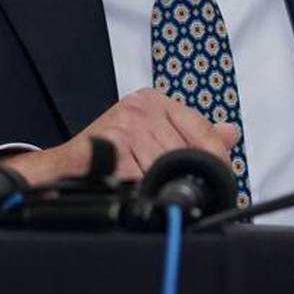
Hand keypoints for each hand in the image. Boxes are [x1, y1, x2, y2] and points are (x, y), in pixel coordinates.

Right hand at [0, 88, 239, 185]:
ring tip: (152, 192)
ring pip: (166, 165)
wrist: (63, 169)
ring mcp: (126, 122)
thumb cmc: (108, 154)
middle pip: (185, 150)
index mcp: (154, 100)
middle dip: (184, 176)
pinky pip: (144, 176)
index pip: (200, 126)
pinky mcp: (112, 143)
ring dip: (162, 185)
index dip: (215, 155)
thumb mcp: (151, 135)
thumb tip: (230, 133)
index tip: (224, 175)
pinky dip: (144, 190)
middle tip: (183, 192)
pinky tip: (137, 192)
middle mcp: (141, 106)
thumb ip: (193, 135)